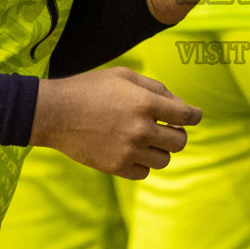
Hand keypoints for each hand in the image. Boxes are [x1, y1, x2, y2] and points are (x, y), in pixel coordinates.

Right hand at [31, 66, 201, 179]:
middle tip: (168, 128)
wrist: (55, 113)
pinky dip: (143, 164)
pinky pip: (144, 173)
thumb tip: (179, 103)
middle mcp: (141, 129)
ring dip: (161, 150)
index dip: (194, 115)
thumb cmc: (90, 88)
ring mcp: (129, 151)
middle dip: (178, 133)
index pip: (186, 116)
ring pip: (165, 160)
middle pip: (180, 141)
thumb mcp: (124, 75)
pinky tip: (134, 152)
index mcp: (146, 104)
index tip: (193, 116)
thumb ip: (156, 87)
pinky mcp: (116, 167)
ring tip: (148, 140)